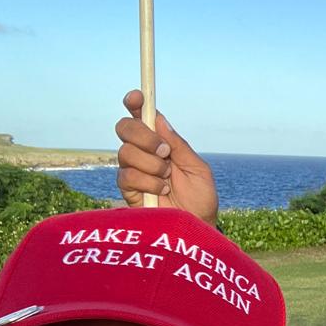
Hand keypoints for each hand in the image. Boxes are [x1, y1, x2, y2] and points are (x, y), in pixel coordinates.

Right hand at [115, 89, 218, 223]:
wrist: (196, 227)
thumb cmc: (201, 199)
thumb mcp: (197, 168)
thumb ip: (178, 145)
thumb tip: (158, 118)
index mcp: (161, 143)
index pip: (142, 117)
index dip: (136, 104)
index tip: (137, 97)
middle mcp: (143, 153)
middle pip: (125, 128)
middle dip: (143, 136)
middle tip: (164, 152)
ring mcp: (133, 170)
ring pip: (125, 152)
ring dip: (151, 164)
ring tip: (168, 179)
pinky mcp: (128, 189)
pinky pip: (127, 176)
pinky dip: (148, 182)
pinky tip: (161, 191)